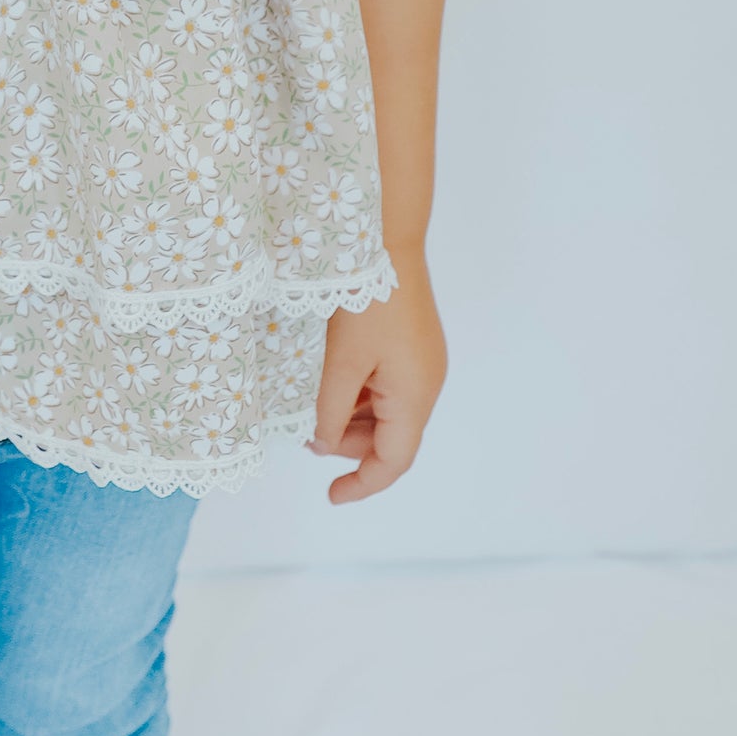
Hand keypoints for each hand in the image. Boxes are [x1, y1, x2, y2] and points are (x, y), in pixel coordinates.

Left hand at [307, 252, 447, 506]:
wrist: (389, 238)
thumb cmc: (366, 301)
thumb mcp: (342, 362)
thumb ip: (331, 412)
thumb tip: (324, 446)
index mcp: (415, 396)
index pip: (394, 461)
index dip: (363, 485)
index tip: (332, 497)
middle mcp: (427, 385)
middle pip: (392, 438)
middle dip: (351, 447)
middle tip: (309, 437)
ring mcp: (425, 363)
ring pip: (390, 413)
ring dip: (355, 421)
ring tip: (317, 414)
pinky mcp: (417, 346)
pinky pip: (391, 388)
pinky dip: (364, 397)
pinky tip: (337, 387)